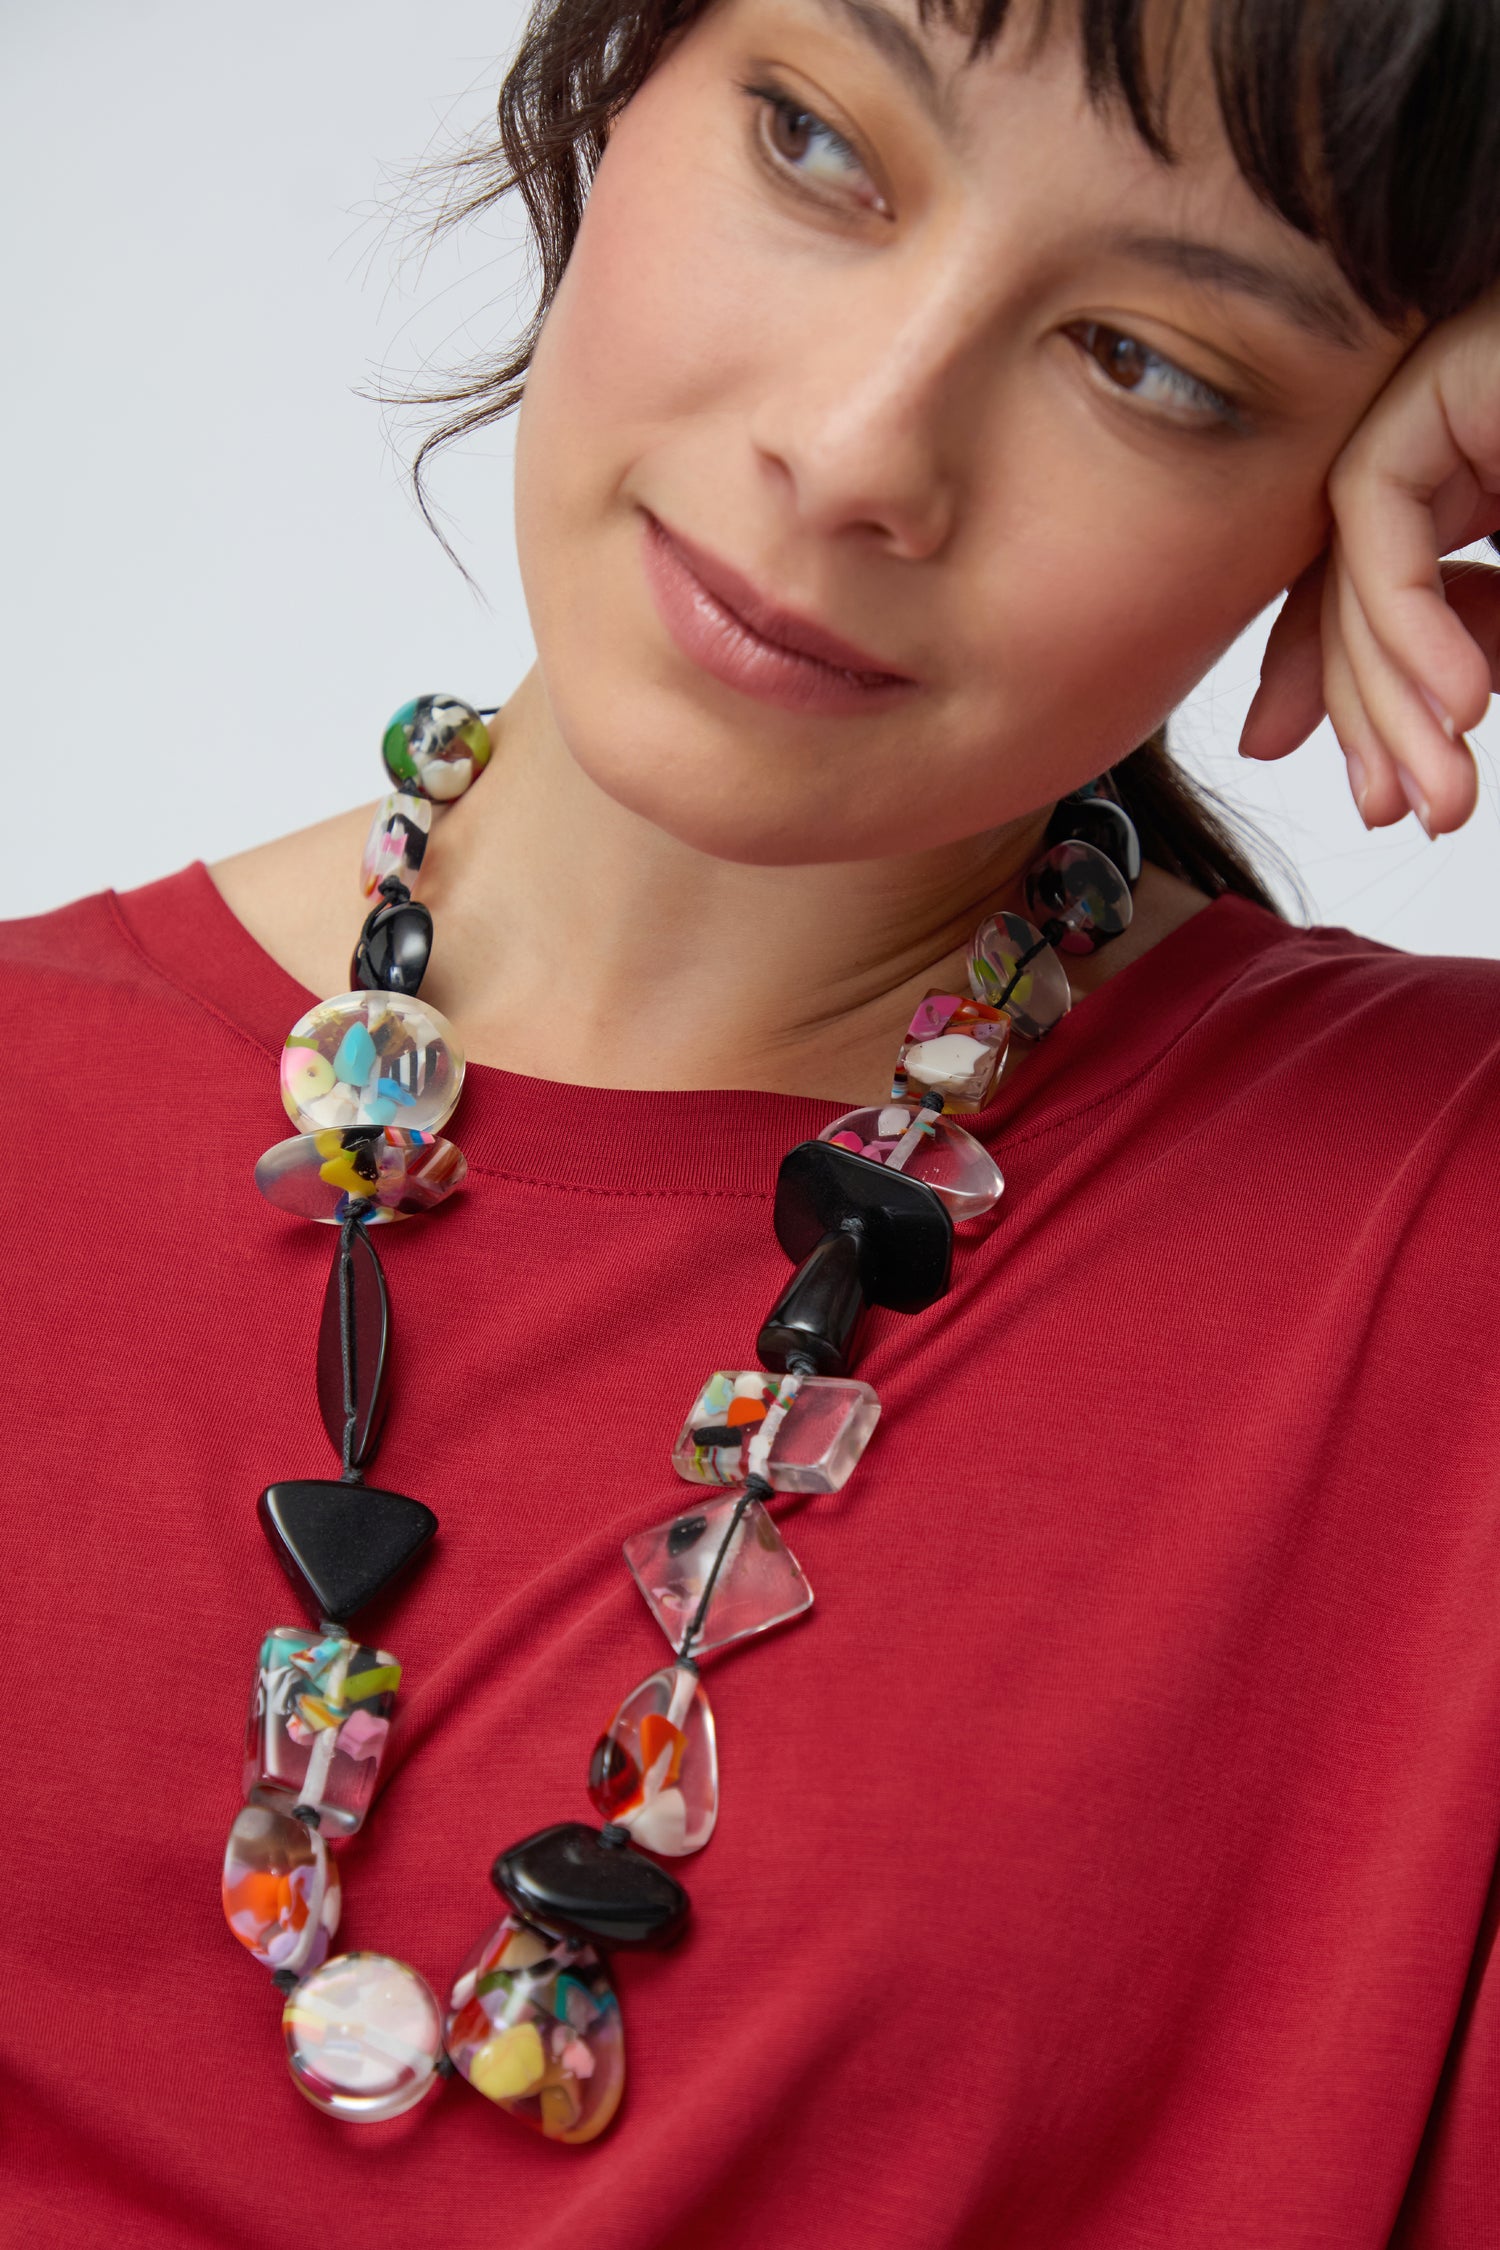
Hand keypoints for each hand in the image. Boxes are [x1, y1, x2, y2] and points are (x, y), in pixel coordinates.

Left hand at [1240, 285, 1499, 836]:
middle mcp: (1448, 421)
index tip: (1379, 798)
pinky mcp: (1450, 368)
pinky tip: (1458, 701)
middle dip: (1368, 708)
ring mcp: (1446, 385)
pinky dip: (1402, 615)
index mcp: (1474, 466)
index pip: (1372, 587)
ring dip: (1391, 687)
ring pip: (1355, 551)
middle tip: (1407, 811)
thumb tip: (1358, 720)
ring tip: (1439, 790)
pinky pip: (1377, 507)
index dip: (1357, 694)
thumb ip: (1458, 642)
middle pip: (1350, 574)